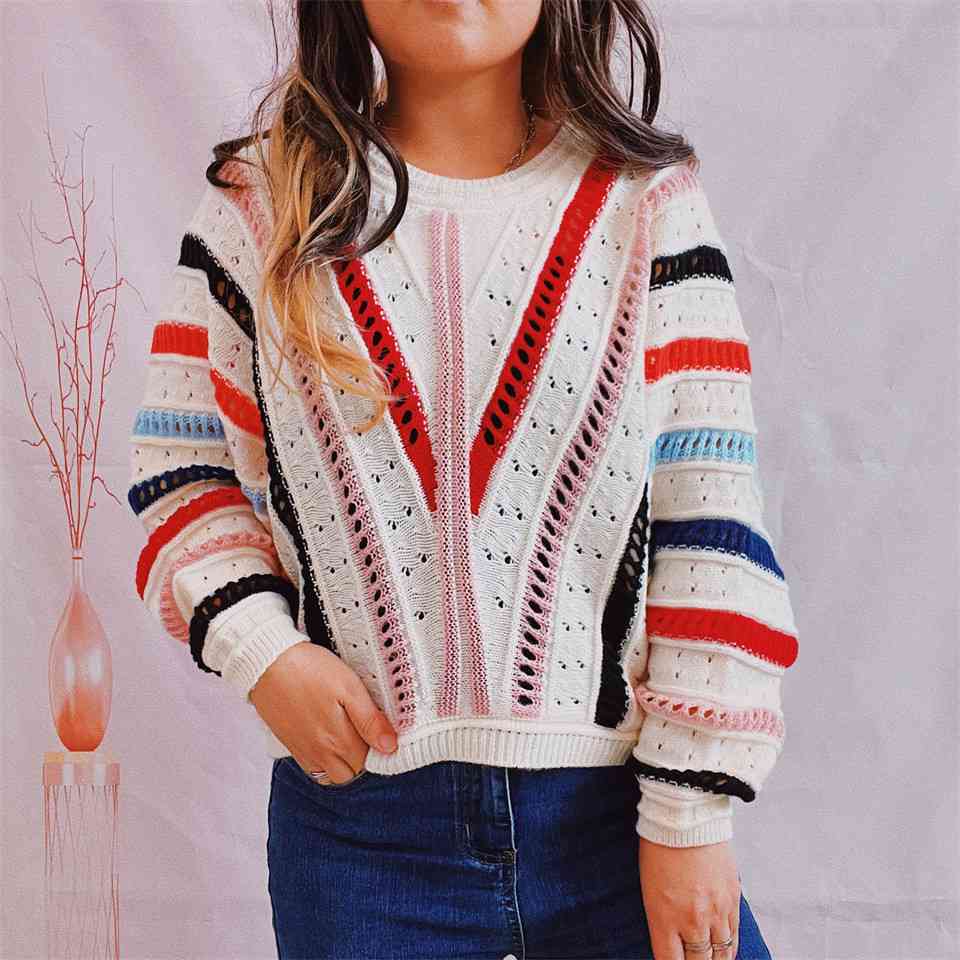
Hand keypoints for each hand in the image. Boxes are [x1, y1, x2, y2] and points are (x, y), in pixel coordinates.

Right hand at [248, 642, 397, 781]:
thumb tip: (390, 746)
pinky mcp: (290, 745)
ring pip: (331, 775)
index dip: (378, 746)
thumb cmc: (310, 670)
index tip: (379, 728)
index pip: (369, 761)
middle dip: (361, 756)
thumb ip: (370, 720)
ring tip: (346, 734)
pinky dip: (323, 761)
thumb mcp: (350, 687)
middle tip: (363, 728)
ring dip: (342, 762)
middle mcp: (320, 753)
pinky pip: (312, 768)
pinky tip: (326, 738)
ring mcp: (303, 751)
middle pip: (351, 771)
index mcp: (339, 740)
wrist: (267, 663)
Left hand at [638, 836, 740, 959]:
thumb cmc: (660, 848)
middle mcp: (692, 920)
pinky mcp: (733, 900)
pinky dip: (730, 948)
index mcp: (664, 918)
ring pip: (721, 955)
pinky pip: (734, 936)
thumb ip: (662, 920)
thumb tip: (672, 942)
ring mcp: (716, 912)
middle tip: (692, 959)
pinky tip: (725, 953)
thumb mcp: (649, 888)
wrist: (687, 818)